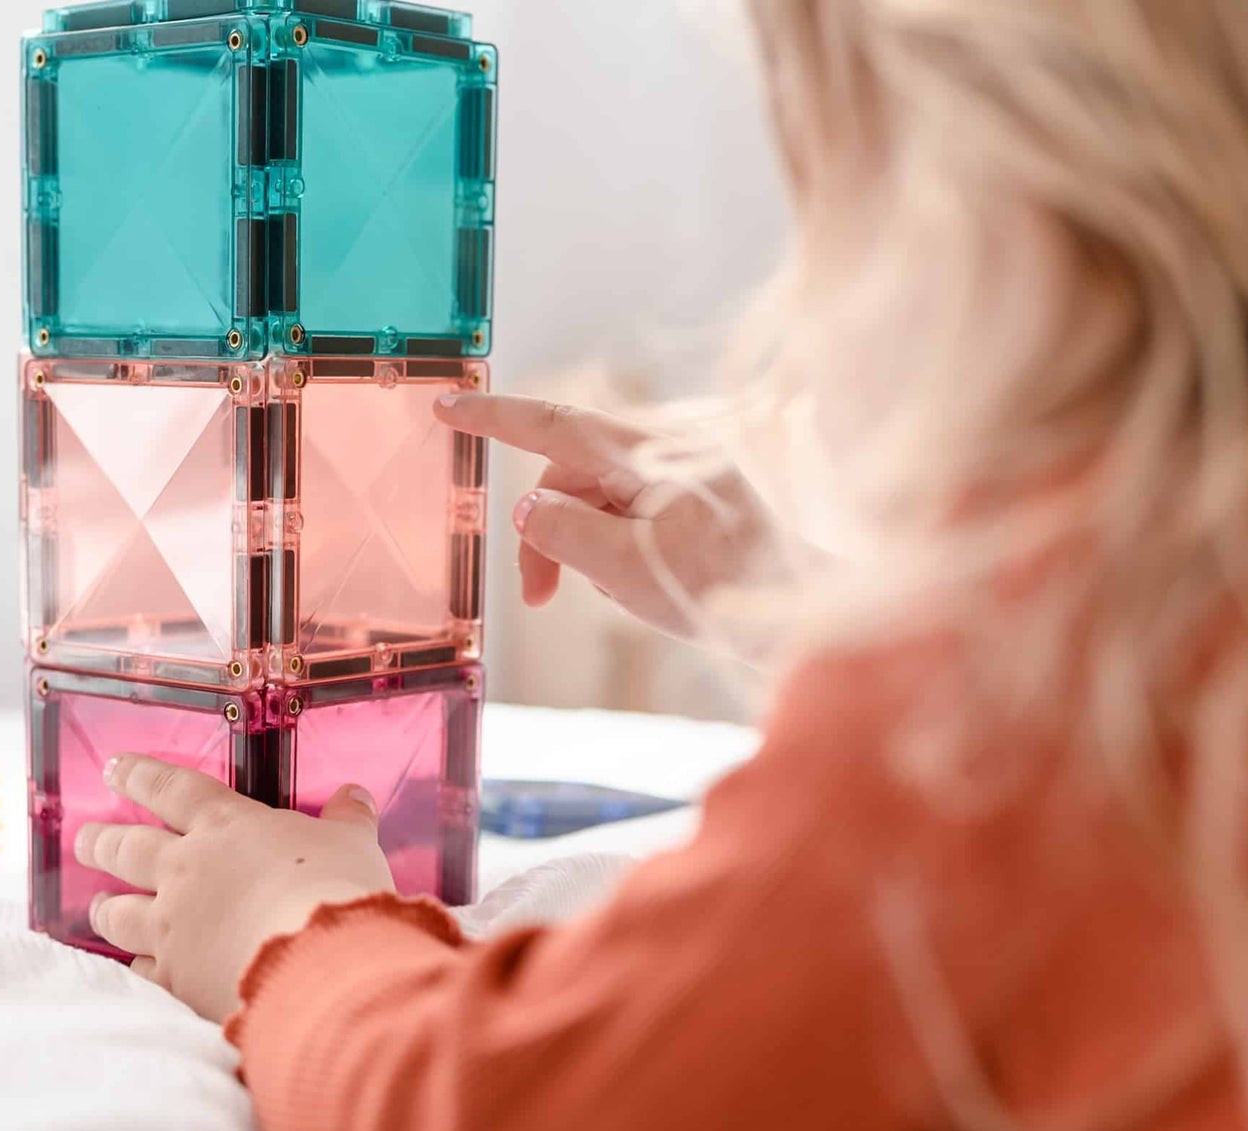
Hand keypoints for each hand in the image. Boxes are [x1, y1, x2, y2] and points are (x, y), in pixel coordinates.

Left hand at [75, 756, 394, 1023]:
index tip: (114, 768)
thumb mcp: (352, 844)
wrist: (317, 962)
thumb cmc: (336, 888)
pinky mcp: (176, 978)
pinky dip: (137, 966)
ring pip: (119, 911)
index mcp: (226, 826)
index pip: (172, 789)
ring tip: (98, 905)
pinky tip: (136, 967)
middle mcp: (186, 870)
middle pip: (128, 849)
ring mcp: (173, 926)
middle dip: (102, 841)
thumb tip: (354, 795)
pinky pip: (142, 971)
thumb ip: (348, 819)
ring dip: (105, 906)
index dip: (140, 775)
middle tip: (86, 839)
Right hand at [435, 392, 789, 640]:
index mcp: (649, 453)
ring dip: (585, 541)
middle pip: (571, 471)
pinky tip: (640, 577)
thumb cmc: (721, 592)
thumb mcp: (626, 571)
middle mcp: (667, 444)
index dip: (495, 416)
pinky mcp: (697, 485)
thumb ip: (564, 533)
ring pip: (597, 493)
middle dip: (547, 529)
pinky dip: (616, 539)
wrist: (798, 610)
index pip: (554, 424)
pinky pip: (630, 503)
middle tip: (540, 595)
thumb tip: (525, 507)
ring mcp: (684, 463)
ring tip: (615, 589)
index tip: (449, 403)